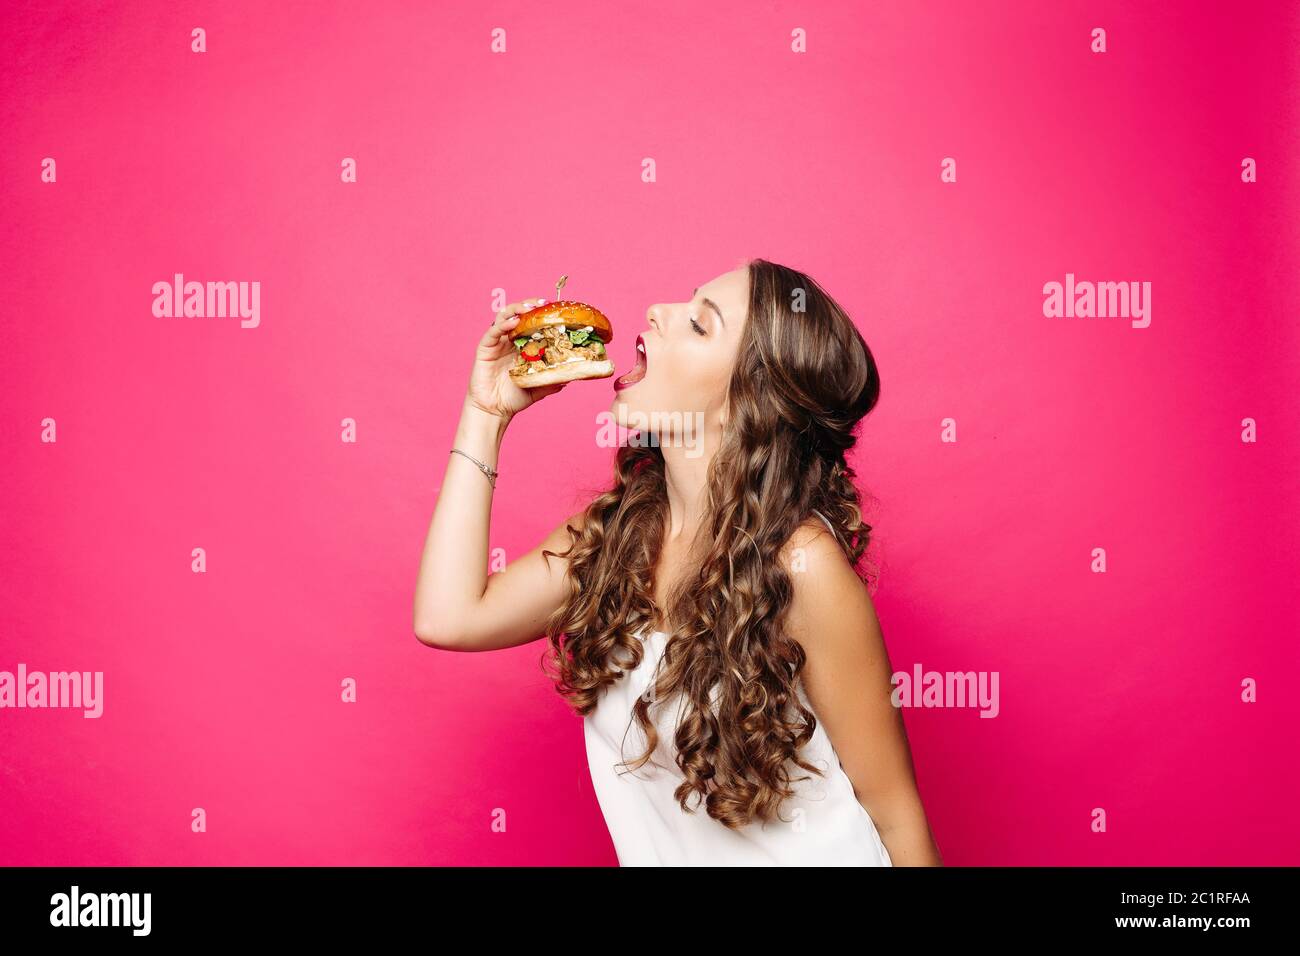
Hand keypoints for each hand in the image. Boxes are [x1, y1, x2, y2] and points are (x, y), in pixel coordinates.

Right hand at [467, 298, 567, 421]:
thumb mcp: (539, 387)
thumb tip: (571, 376)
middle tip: (543, 304)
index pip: (532, 323)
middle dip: (530, 306)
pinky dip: (503, 324)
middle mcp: (509, 340)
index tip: (555, 308)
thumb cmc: (514, 398)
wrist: (494, 411)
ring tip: (529, 308)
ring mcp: (497, 343)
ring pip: (504, 317)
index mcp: (522, 346)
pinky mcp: (485, 348)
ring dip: (517, 309)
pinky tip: (513, 322)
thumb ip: (552, 380)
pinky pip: (493, 332)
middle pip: (518, 314)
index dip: (541, 314)